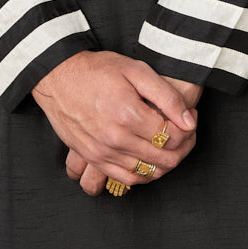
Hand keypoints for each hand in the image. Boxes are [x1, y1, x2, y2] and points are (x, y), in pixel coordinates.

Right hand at [66, 73, 205, 191]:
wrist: (57, 76)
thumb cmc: (97, 69)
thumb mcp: (136, 70)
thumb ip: (166, 96)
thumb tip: (189, 121)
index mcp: (129, 115)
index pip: (172, 136)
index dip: (188, 129)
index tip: (189, 117)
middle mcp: (116, 139)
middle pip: (163, 158)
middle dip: (183, 147)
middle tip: (185, 132)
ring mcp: (102, 152)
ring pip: (147, 173)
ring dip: (166, 163)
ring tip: (171, 145)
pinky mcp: (92, 158)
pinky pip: (125, 179)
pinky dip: (144, 175)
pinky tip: (150, 161)